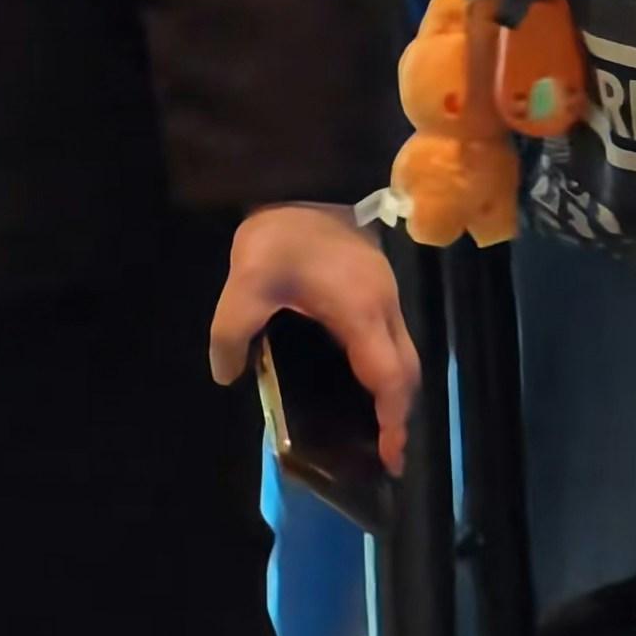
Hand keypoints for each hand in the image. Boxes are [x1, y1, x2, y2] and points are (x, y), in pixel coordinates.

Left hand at [210, 204, 419, 477]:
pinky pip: (392, 340)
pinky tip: (360, 385)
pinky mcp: (377, 287)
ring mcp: (386, 294)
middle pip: (408, 372)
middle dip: (400, 415)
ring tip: (373, 429)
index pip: (389, 376)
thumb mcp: (245, 282)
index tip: (390, 455)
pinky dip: (385, 371)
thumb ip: (232, 333)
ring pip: (405, 355)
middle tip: (383, 455)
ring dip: (394, 393)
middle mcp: (384, 307)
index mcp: (359, 311)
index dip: (392, 419)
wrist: (304, 180)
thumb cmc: (282, 232)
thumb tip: (227, 375)